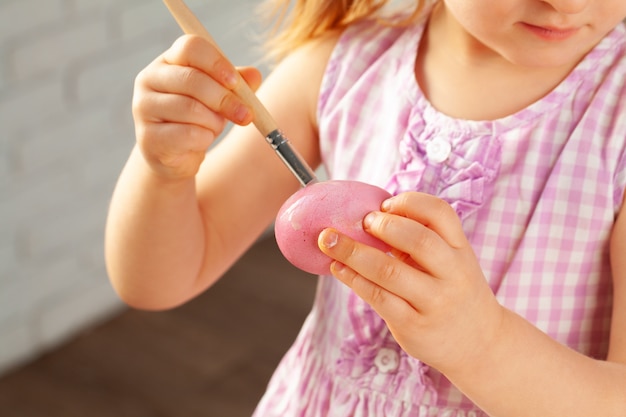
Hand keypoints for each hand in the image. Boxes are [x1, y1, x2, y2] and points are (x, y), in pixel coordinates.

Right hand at [132, 34, 261, 179]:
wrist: (175, 156)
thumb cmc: (198, 119)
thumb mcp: (220, 98)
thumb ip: (238, 85)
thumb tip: (255, 75)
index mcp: (168, 61)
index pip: (190, 47)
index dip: (217, 62)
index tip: (236, 82)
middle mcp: (149, 79)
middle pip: (192, 80)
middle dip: (225, 99)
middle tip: (247, 115)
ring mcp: (143, 108)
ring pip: (191, 109)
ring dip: (215, 122)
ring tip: (215, 128)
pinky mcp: (147, 137)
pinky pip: (187, 134)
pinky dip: (204, 139)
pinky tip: (202, 141)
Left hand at [318, 191, 504, 374]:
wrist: (480, 344)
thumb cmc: (453, 291)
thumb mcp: (451, 262)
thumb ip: (422, 240)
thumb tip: (368, 216)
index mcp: (460, 249)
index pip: (440, 213)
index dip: (409, 202)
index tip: (384, 204)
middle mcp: (452, 274)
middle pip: (417, 239)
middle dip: (382, 225)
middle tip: (360, 222)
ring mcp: (434, 302)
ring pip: (389, 271)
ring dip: (353, 252)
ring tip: (328, 241)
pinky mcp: (413, 325)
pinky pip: (378, 297)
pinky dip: (353, 279)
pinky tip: (337, 268)